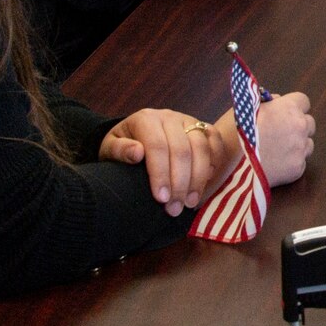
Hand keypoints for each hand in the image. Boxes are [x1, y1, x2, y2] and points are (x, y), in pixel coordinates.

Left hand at [102, 108, 228, 215]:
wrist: (135, 133)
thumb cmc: (123, 146)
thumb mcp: (110, 148)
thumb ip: (119, 150)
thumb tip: (136, 153)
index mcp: (146, 119)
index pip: (157, 146)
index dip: (161, 174)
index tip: (161, 199)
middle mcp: (170, 116)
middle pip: (182, 150)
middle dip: (180, 183)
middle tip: (175, 209)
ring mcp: (189, 120)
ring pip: (202, 147)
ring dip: (199, 178)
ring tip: (190, 202)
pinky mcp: (202, 127)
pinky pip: (215, 141)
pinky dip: (215, 161)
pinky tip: (206, 181)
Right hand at [235, 90, 315, 186]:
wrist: (227, 166)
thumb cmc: (232, 134)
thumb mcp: (244, 108)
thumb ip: (265, 102)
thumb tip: (276, 101)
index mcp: (288, 108)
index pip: (303, 101)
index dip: (293, 106)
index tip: (284, 113)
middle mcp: (299, 126)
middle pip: (309, 122)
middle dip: (297, 126)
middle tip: (280, 133)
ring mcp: (300, 149)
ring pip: (308, 143)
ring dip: (297, 145)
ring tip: (277, 150)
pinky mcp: (298, 169)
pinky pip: (301, 162)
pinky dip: (291, 163)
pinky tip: (274, 164)